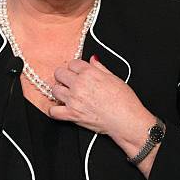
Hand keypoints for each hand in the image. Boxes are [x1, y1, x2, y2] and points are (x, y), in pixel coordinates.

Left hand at [50, 55, 160, 177]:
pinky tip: (62, 109)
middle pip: (59, 74)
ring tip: (68, 95)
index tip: (77, 72)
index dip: (75, 68)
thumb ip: (100, 68)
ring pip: (55, 90)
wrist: (126, 120)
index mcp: (90, 73)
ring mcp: (74, 100)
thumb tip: (93, 59)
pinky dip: (55, 111)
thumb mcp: (114, 78)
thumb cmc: (124, 100)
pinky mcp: (72, 115)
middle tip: (70, 82)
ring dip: (60, 92)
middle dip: (64, 77)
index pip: (72, 63)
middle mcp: (79, 84)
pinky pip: (53, 111)